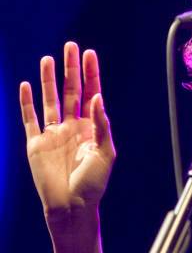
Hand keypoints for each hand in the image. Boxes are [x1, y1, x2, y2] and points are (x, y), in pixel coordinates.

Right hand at [19, 42, 115, 231]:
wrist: (71, 206)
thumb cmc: (93, 183)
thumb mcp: (105, 152)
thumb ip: (101, 124)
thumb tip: (97, 97)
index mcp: (92, 127)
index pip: (91, 93)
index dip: (90, 74)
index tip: (89, 54)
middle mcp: (72, 126)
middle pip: (71, 90)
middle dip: (70, 69)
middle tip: (70, 46)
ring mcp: (53, 133)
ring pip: (49, 99)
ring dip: (47, 80)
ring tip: (48, 59)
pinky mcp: (36, 143)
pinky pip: (30, 118)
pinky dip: (26, 102)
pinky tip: (25, 85)